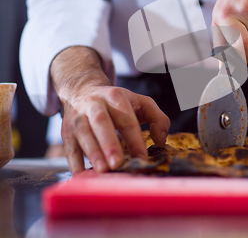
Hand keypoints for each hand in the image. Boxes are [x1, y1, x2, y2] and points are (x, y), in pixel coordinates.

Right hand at [50, 47, 169, 173]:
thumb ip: (158, 118)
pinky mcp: (66, 131)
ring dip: (92, 153)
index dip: (135, 139)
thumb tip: (160, 140)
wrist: (83, 90)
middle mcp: (94, 104)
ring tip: (102, 171)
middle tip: (117, 164)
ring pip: (83, 134)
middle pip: (101, 122)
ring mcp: (77, 118)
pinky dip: (74, 163)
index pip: (127, 119)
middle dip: (109, 144)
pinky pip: (69, 147)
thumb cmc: (118, 102)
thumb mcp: (141, 103)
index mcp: (115, 97)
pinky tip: (83, 176)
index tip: (142, 158)